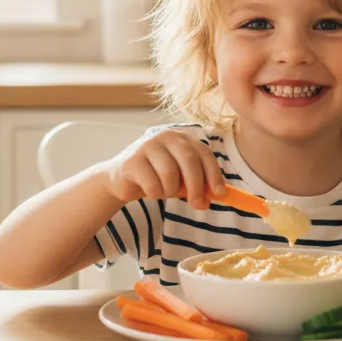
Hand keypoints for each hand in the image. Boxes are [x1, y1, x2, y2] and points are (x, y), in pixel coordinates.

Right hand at [105, 129, 226, 210]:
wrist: (121, 179)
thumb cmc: (157, 177)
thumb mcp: (181, 180)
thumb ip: (198, 185)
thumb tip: (217, 195)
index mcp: (182, 138)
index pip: (204, 153)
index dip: (214, 174)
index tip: (220, 193)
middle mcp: (166, 136)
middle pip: (189, 160)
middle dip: (196, 186)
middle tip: (196, 204)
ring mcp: (147, 145)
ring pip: (170, 173)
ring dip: (170, 190)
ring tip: (164, 191)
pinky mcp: (132, 160)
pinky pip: (152, 184)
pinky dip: (155, 193)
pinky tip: (150, 190)